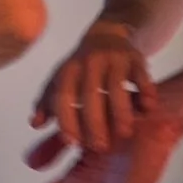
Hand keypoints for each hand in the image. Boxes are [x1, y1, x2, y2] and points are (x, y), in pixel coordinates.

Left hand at [35, 19, 150, 157]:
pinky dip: (145, 91)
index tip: (71, 143)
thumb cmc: (82, 68)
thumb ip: (48, 105)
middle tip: (100, 147)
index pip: (63, 96)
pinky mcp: (135, 58)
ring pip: (116, 86)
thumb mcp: (62, 81)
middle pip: (89, 94)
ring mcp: (113, 59)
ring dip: (120, 112)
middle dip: (94, 123)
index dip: (66, 120)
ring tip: (124, 133)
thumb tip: (34, 124)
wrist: (107, 35)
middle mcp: (88, 63)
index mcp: (67, 70)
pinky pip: (141, 75)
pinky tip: (147, 109)